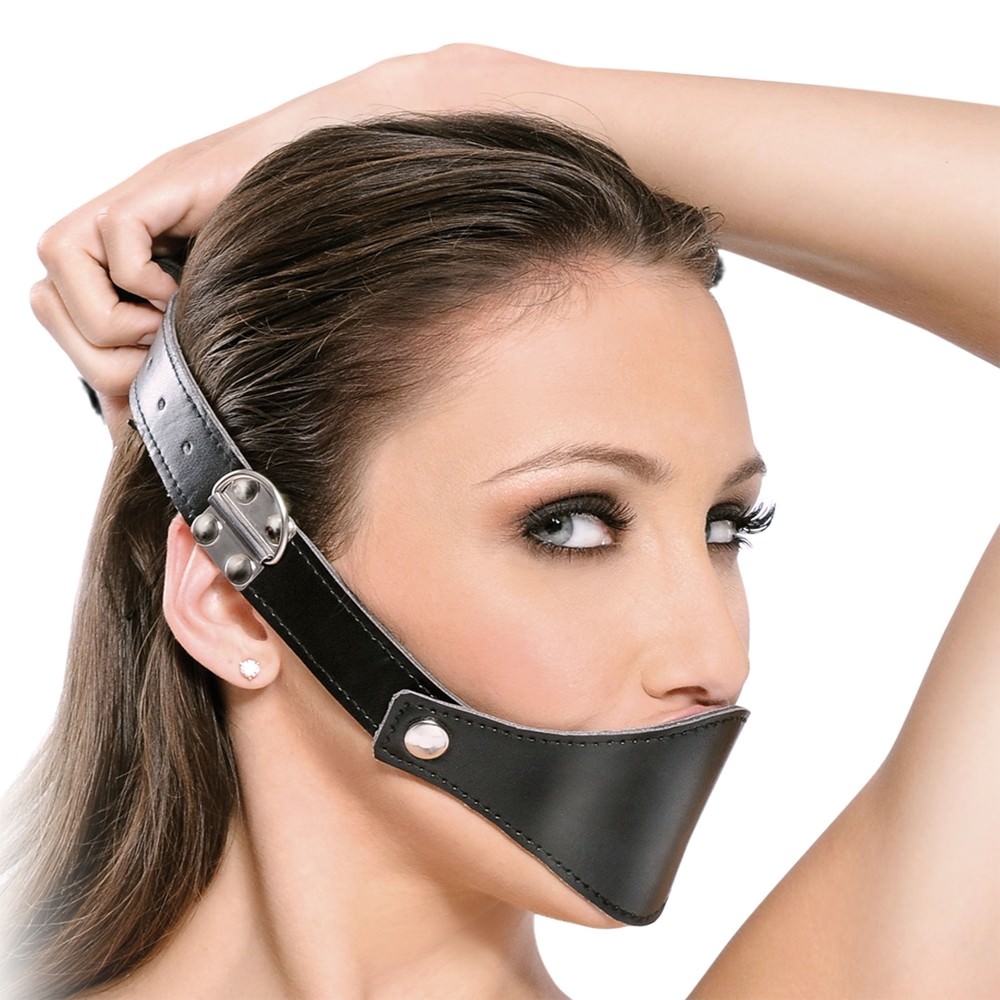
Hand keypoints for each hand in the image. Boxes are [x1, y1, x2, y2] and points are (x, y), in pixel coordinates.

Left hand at [29, 118, 297, 432]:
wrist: (319, 189)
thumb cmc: (275, 255)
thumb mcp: (208, 322)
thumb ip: (165, 359)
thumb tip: (128, 429)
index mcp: (113, 270)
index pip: (55, 315)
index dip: (92, 363)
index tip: (151, 385)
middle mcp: (106, 239)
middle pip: (45, 301)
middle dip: (102, 353)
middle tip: (162, 354)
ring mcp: (124, 212)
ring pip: (58, 268)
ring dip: (115, 317)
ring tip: (169, 322)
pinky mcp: (152, 192)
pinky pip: (114, 239)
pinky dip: (145, 278)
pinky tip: (186, 287)